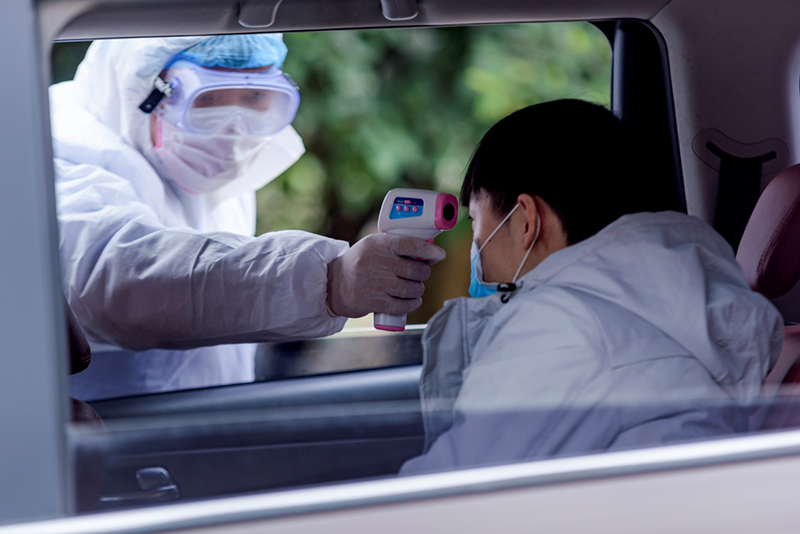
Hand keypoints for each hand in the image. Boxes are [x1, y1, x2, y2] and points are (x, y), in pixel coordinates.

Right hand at [326, 233, 445, 317]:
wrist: (333, 285)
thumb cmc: (359, 264)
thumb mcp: (373, 246)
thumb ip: (395, 246)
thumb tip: (428, 253)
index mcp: (378, 244)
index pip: (408, 244)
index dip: (428, 250)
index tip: (439, 255)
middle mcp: (377, 262)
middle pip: (414, 269)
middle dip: (423, 273)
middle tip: (420, 274)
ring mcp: (376, 283)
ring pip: (411, 288)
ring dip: (418, 290)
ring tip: (415, 288)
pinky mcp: (374, 302)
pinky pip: (402, 305)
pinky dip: (411, 304)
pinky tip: (413, 301)